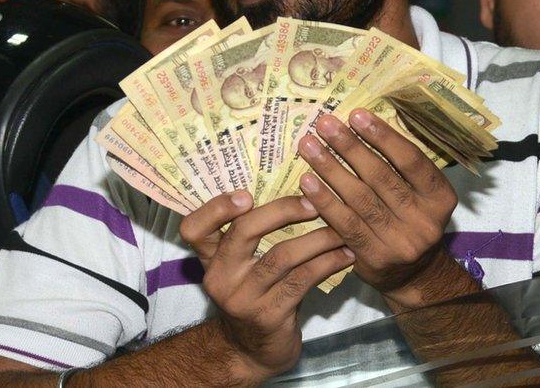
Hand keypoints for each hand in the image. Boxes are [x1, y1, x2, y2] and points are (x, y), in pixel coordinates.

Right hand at [179, 191, 353, 380]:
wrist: (252, 352)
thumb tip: (295, 188)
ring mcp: (243, 299)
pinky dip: (328, 263)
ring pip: (281, 256)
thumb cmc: (254, 294)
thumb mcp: (241, 267)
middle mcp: (220, 277)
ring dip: (317, 239)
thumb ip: (250, 234)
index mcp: (210, 259)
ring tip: (341, 228)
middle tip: (313, 202)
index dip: (215, 208)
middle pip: (244, 232)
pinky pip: (302, 280)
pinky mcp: (269, 316)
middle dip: (282, 211)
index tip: (245, 194)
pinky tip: (346, 254)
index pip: (194, 229)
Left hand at [297, 109, 458, 307]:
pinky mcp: (375, 258)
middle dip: (349, 147)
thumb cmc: (410, 220)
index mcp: (441, 197)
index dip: (383, 136)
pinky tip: (307, 182)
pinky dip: (325, 201)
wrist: (414, 275)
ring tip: (309, 146)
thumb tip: (360, 126)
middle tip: (324, 124)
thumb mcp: (420, 194)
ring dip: (330, 169)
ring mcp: (401, 242)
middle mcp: (425, 221)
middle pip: (381, 177)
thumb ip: (399, 167)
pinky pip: (345, 224)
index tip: (357, 115)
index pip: (412, 161)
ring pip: (360, 199)